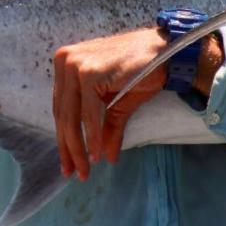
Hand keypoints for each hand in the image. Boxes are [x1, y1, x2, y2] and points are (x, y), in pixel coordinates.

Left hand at [52, 27, 170, 180]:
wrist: (164, 52)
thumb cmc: (141, 71)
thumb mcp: (117, 103)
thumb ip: (106, 126)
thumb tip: (104, 156)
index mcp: (66, 63)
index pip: (61, 108)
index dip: (64, 138)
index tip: (69, 164)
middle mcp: (65, 61)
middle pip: (63, 114)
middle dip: (69, 148)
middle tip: (75, 173)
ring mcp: (75, 64)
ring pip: (70, 116)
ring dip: (78, 147)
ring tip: (86, 169)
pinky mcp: (88, 71)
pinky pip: (87, 112)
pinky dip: (92, 136)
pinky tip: (95, 155)